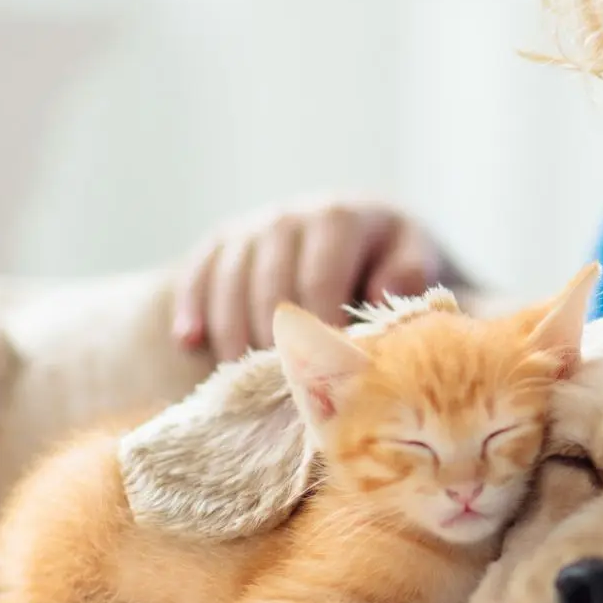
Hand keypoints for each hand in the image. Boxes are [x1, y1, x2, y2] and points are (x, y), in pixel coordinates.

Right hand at [171, 199, 462, 361]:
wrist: (361, 228)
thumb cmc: (391, 257)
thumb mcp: (412, 257)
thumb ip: (408, 274)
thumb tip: (384, 295)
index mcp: (340, 217)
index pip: (318, 280)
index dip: (318, 328)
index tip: (323, 371)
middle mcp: (289, 215)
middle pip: (268, 285)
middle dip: (272, 338)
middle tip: (279, 386)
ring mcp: (252, 226)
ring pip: (229, 282)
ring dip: (231, 333)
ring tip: (238, 377)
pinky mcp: (223, 239)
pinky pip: (197, 271)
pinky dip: (191, 306)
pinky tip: (189, 341)